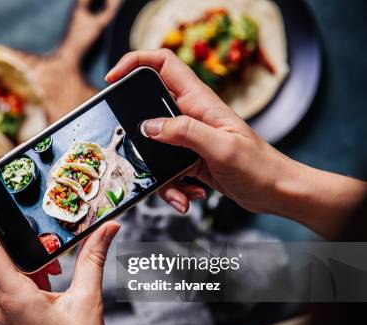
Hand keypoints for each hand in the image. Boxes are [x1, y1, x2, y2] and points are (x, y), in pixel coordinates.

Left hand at [0, 184, 117, 324]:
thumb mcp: (88, 302)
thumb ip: (93, 260)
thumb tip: (108, 228)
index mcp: (14, 299)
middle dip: (12, 232)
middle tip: (24, 210)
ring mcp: (1, 316)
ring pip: (5, 270)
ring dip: (28, 258)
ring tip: (56, 261)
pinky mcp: (7, 322)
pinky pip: (10, 286)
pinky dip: (28, 274)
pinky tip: (52, 276)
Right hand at [107, 49, 295, 214]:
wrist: (277, 192)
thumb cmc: (259, 166)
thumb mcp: (220, 147)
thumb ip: (184, 133)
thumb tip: (148, 126)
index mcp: (200, 101)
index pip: (163, 65)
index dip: (135, 63)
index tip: (114, 79)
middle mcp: (191, 116)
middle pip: (149, 111)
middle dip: (139, 136)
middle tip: (134, 152)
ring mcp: (189, 139)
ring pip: (155, 149)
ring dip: (161, 175)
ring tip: (181, 191)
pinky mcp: (189, 160)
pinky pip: (166, 171)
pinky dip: (173, 188)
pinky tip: (191, 196)